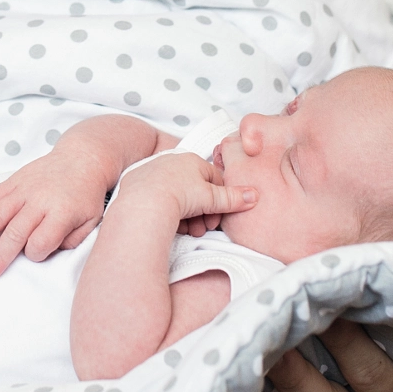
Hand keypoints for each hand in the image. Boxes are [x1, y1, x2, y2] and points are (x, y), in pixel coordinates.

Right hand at [0, 147, 114, 276]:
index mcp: (62, 213)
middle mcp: (41, 200)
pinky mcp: (16, 180)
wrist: (81, 159)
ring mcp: (25, 188)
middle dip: (0, 255)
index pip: (41, 242)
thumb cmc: (86, 196)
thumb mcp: (92, 222)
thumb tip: (50, 252)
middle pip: (15, 232)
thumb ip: (73, 241)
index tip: (34, 255)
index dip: (35, 254)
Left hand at [116, 152, 256, 226]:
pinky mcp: (138, 185)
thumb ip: (234, 198)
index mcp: (192, 160)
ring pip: (178, 197)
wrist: (144, 202)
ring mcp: (154, 172)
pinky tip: (172, 226)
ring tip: (190, 231)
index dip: (220, 200)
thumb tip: (253, 195)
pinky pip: (160, 199)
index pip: (214, 179)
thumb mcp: (212, 198)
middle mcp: (172, 162)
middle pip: (195, 191)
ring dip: (188, 216)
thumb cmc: (179, 194)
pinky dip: (168, 213)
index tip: (219, 216)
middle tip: (205, 228)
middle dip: (203, 213)